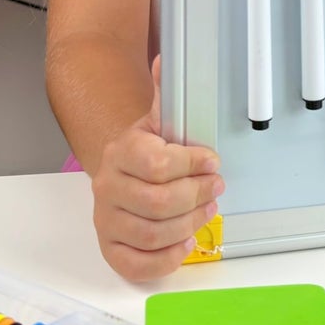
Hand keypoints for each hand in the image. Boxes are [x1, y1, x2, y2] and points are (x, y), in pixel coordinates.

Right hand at [90, 57, 223, 280]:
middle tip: (217, 188)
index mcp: (122, 152)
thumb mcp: (160, 120)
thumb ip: (166, 93)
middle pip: (160, 203)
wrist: (121, 171)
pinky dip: (168, 258)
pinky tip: (185, 241)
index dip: (193, 165)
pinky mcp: (111, 248)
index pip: (159, 164)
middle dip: (198, 196)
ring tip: (206, 210)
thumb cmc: (148, 150)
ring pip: (155, 234)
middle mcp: (107, 187)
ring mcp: (107, 220)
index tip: (213, 162)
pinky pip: (139, 264)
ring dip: (191, 224)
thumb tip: (167, 59)